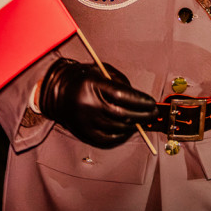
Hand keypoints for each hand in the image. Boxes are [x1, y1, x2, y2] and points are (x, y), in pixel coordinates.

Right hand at [38, 58, 156, 147]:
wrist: (58, 92)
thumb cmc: (83, 79)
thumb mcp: (101, 71)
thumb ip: (121, 82)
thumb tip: (140, 99)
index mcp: (92, 85)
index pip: (122, 96)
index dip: (140, 101)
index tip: (151, 103)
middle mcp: (88, 104)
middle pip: (122, 114)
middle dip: (142, 115)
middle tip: (152, 113)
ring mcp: (85, 121)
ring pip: (117, 128)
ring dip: (134, 125)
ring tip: (142, 120)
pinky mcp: (84, 133)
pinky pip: (107, 139)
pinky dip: (122, 136)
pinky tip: (129, 130)